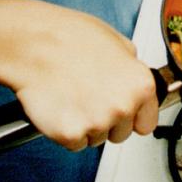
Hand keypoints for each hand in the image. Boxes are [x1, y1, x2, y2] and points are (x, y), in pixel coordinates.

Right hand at [7, 4, 158, 150]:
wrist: (34, 45)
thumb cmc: (70, 38)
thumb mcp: (116, 41)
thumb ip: (131, 67)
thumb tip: (133, 80)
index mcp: (140, 85)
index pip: (147, 122)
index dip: (132, 116)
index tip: (122, 111)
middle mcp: (123, 107)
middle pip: (121, 134)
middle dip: (108, 120)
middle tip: (90, 97)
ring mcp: (97, 123)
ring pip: (96, 139)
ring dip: (86, 124)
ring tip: (72, 96)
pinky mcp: (70, 134)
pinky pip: (74, 143)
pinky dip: (65, 130)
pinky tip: (61, 107)